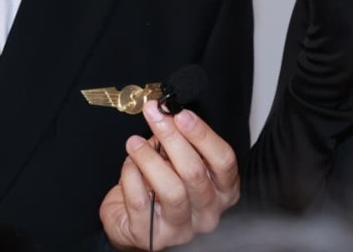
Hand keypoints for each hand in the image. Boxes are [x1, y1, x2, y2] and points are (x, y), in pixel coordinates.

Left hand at [99, 102, 238, 249]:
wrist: (133, 221)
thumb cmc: (160, 187)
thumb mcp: (177, 161)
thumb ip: (179, 141)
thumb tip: (165, 113)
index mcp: (223, 190)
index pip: (223, 160)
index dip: (203, 134)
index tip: (181, 114)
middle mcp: (208, 212)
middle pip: (195, 172)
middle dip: (172, 139)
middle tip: (154, 117)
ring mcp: (183, 228)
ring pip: (171, 190)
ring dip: (149, 159)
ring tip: (134, 142)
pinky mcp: (154, 238)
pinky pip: (141, 202)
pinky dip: (131, 177)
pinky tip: (129, 165)